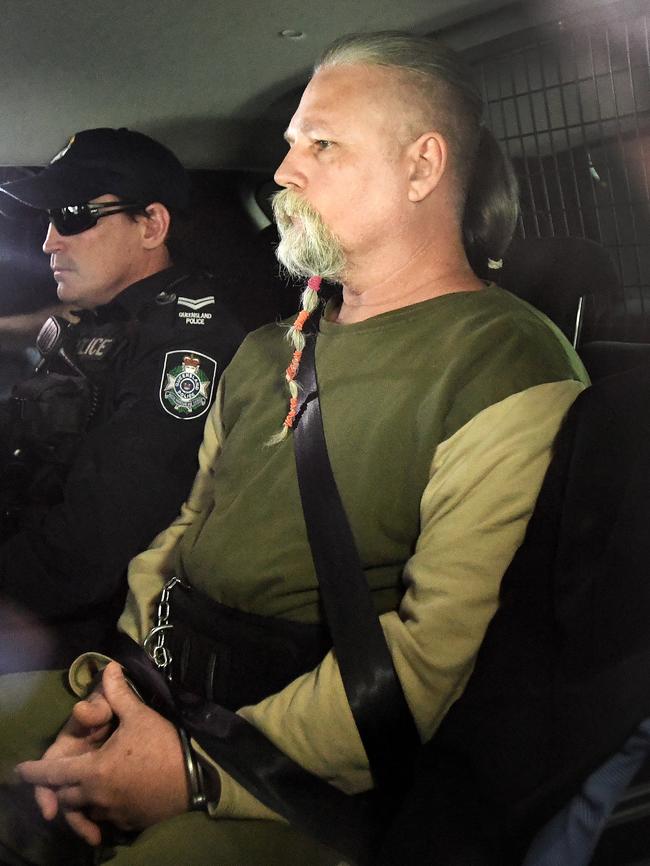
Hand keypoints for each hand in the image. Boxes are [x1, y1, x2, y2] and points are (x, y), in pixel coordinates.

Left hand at [17, 661, 188, 844]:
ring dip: (80, 798)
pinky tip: (113, 795)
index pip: (52, 773)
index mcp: (93, 771)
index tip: (20, 772)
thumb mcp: (139, 716)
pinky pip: (105, 818)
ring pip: (83, 809)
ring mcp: (112, 813)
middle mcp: (96, 796)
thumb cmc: (162, 744)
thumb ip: (118, 694)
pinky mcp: (128, 822)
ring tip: (88, 784)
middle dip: (59, 786)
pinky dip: (102, 808)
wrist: (195, 776)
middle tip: (61, 775)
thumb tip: (110, 667)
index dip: (34, 772)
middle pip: (65, 796)